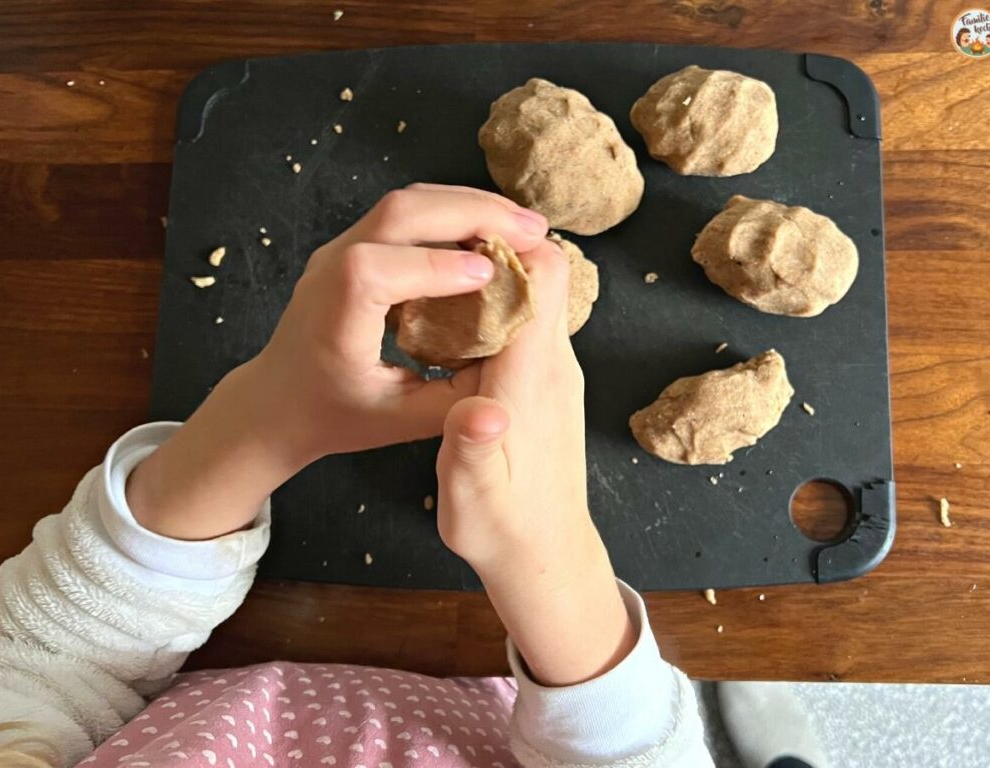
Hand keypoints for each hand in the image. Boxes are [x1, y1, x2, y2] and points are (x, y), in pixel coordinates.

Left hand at [128, 185, 549, 539]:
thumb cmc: (334, 416)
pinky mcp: (354, 244)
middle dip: (472, 213)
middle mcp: (328, 271)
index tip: (489, 274)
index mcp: (331, 319)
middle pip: (399, 213)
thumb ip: (454, 402)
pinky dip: (453, 212)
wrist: (278, 401)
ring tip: (522, 223)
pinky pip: (404, 212)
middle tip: (534, 229)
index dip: (434, 266)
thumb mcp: (398, 423)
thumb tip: (515, 374)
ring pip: (405, 202)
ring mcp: (338, 249)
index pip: (375, 272)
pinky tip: (491, 228)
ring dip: (468, 205)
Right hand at [435, 241, 636, 685]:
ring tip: (437, 281)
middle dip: (492, 248)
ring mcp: (554, 370)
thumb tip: (480, 411)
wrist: (543, 553)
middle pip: (542, 273)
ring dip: (492, 278)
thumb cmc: (503, 527)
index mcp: (532, 377)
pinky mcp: (547, 381)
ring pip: (534, 295)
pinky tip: (454, 327)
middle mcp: (553, 362)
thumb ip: (472, 450)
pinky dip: (495, 309)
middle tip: (435, 248)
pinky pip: (528, 322)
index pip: (542, 278)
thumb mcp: (473, 497)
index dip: (504, 243)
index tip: (454, 236)